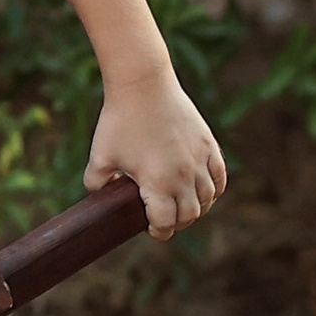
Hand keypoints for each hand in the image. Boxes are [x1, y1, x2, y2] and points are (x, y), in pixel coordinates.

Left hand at [85, 69, 225, 236]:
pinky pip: (220, 177)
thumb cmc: (119, 120)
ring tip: (181, 204)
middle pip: (189, 216)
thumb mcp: (99, 156)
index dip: (158, 232)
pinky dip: (214, 189)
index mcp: (157, 183)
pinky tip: (204, 190)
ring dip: (196, 208)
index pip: (165, 224)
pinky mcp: (208, 145)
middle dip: (176, 222)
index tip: (151, 229)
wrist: (143, 84)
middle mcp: (183, 176)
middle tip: (164, 218)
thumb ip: (96, 183)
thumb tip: (99, 195)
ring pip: (207, 199)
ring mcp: (199, 160)